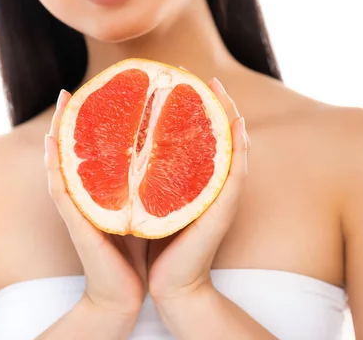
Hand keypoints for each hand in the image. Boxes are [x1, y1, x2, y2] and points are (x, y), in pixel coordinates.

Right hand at [44, 90, 147, 317]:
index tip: (107, 90)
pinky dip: (55, 167)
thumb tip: (172, 157)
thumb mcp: (149, 210)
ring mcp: (81, 209)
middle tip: (74, 88)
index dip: (101, 121)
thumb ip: (151, 186)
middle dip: (76, 118)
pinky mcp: (79, 226)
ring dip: (61, 132)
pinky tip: (52, 143)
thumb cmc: (139, 253)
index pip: (101, 149)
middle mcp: (90, 195)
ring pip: (65, 163)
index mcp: (108, 190)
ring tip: (63, 101)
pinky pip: (63, 192)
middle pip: (79, 151)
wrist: (127, 295)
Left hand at [147, 77, 249, 301]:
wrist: (168, 286)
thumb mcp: (146, 203)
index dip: (198, 110)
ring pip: (233, 150)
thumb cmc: (156, 245)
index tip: (187, 82)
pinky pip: (235, 176)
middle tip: (206, 77)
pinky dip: (239, 150)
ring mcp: (220, 200)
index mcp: (193, 184)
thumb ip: (143, 179)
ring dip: (231, 119)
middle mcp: (210, 188)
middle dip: (217, 106)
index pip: (200, 140)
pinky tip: (238, 126)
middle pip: (220, 139)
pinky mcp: (221, 213)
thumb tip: (123, 148)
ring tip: (223, 91)